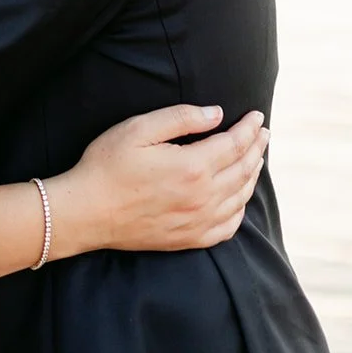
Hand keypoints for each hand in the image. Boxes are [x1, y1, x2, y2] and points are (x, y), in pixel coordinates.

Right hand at [46, 105, 269, 258]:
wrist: (87, 211)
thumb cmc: (107, 165)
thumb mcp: (138, 129)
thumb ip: (180, 118)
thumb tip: (216, 113)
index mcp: (192, 167)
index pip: (235, 144)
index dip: (249, 128)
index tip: (257, 115)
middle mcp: (203, 197)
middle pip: (243, 170)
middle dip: (256, 148)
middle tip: (263, 132)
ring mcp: (198, 222)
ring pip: (241, 197)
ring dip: (252, 175)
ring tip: (256, 158)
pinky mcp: (189, 239)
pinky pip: (229, 226)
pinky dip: (241, 208)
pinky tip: (239, 198)